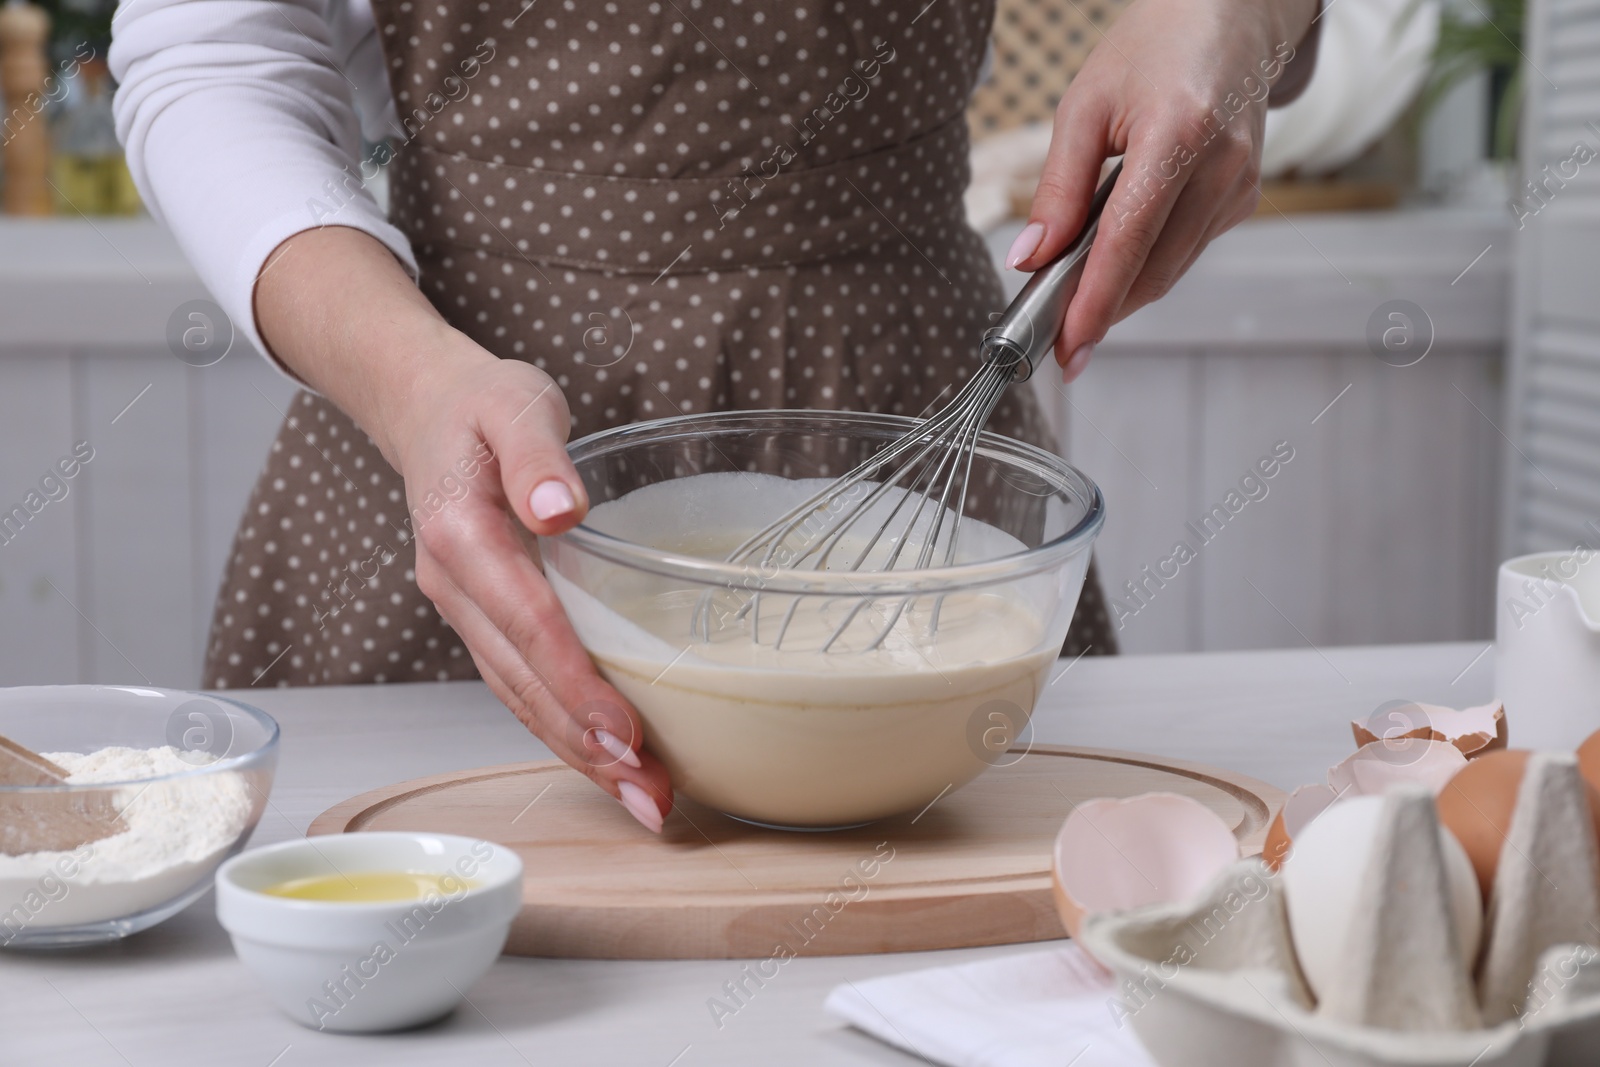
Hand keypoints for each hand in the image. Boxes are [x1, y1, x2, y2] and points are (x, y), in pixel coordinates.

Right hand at [395, 346, 675, 831]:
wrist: (427, 409)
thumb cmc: (482, 404)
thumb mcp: (514, 403)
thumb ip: (537, 454)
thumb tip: (562, 509)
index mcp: (461, 536)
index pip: (527, 623)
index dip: (575, 682)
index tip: (626, 732)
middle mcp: (455, 587)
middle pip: (522, 682)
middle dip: (586, 746)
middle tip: (650, 796)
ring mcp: (465, 611)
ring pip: (520, 698)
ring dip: (579, 754)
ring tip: (644, 799)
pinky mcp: (484, 622)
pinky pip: (521, 685)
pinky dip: (564, 728)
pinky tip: (610, 759)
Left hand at [1007, 0, 1319, 381]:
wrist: (1229, 17)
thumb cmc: (1152, 49)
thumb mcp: (1084, 105)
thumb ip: (1057, 189)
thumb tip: (1030, 259)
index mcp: (1178, 134)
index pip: (1129, 240)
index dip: (1095, 302)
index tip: (1067, 345)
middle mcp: (1221, 166)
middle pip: (1153, 268)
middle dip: (1101, 312)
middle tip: (1053, 340)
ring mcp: (1240, 186)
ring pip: (1171, 270)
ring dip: (1122, 295)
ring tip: (1074, 305)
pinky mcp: (1244, 199)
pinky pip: (1186, 251)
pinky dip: (1146, 267)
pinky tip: (1115, 262)